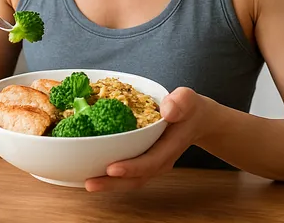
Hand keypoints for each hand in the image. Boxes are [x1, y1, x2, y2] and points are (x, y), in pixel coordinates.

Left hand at [85, 87, 212, 191]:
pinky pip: (126, 173)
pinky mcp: (143, 161)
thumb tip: (168, 110)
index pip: (150, 162)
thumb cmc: (190, 109)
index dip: (131, 168)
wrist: (196, 121)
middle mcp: (159, 161)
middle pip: (136, 179)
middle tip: (90, 183)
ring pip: (129, 180)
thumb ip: (181, 102)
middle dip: (112, 184)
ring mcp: (151, 164)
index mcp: (169, 147)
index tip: (112, 168)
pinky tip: (92, 170)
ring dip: (109, 184)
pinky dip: (110, 176)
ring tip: (87, 182)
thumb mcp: (188, 99)